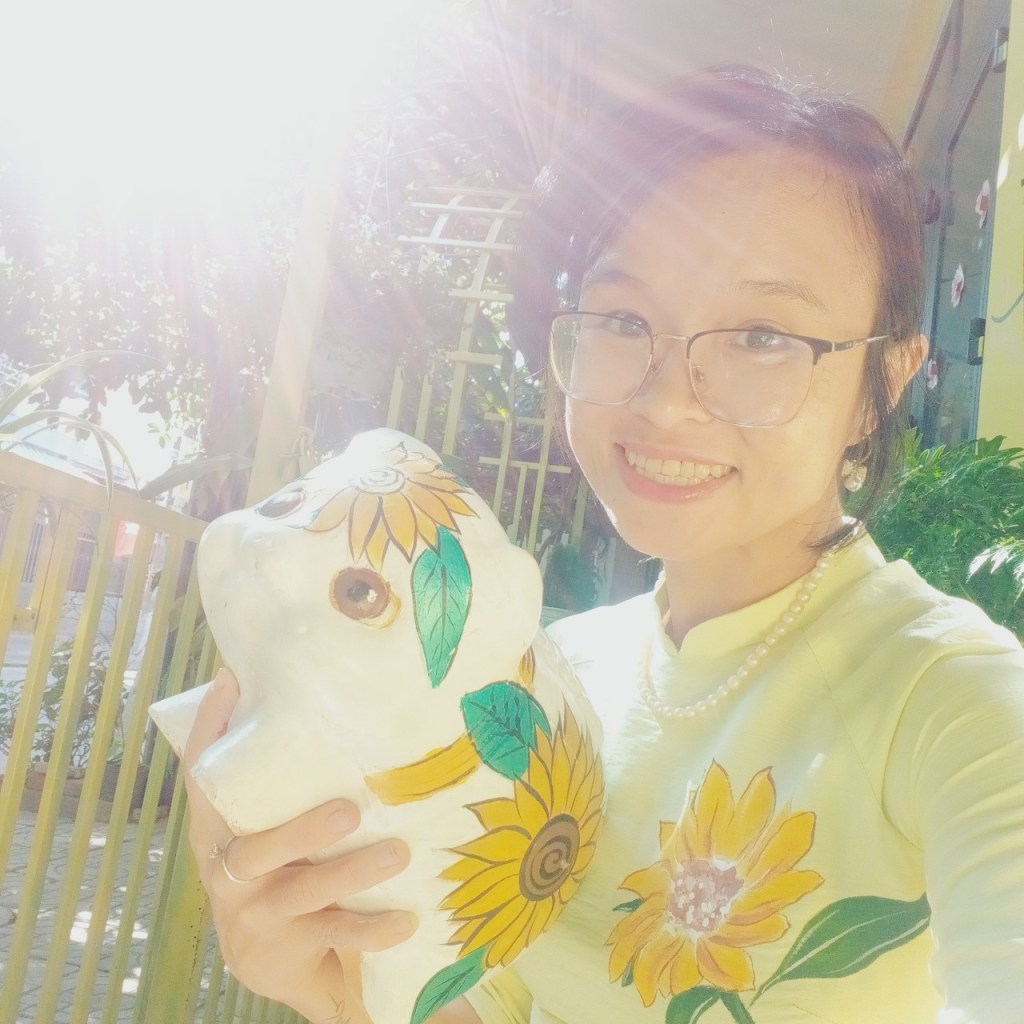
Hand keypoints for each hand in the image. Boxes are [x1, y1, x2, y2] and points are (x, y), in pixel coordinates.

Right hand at [183, 669, 418, 1023]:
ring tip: (398, 852)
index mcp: (217, 831)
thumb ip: (272, 771)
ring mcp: (258, 912)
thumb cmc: (273, 861)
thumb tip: (293, 677)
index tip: (231, 680)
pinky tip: (408, 917)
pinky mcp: (289, 946)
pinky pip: (337, 936)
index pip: (200, 778)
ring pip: (305, 893)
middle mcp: (229, 870)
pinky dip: (373, 928)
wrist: (265, 956)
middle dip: (301, 831)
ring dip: (353, 872)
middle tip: (349, 808)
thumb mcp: (261, 819)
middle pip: (256, 849)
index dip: (210, 730)